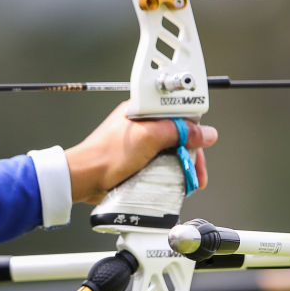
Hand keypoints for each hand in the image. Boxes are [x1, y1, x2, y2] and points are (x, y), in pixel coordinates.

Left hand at [65, 102, 218, 203]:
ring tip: (191, 179)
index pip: (179, 111)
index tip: (203, 141)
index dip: (194, 126)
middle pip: (179, 133)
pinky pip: (162, 162)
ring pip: (172, 150)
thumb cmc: (106, 155)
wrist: (85, 178)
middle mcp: (143, 124)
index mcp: (143, 109)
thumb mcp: (148, 138)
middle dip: (192, 151)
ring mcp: (141, 143)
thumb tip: (204, 133)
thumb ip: (178, 132)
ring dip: (184, 164)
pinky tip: (177, 181)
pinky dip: (172, 171)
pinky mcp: (139, 159)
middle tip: (198, 168)